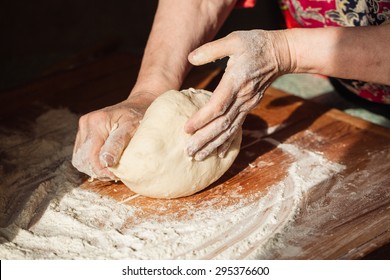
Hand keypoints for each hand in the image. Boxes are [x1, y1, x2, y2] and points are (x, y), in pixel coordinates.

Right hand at [72, 93, 154, 180]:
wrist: (136, 107)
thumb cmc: (138, 117)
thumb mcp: (132, 129)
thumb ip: (118, 144)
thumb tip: (106, 161)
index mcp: (96, 122)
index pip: (91, 156)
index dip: (102, 170)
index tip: (117, 174)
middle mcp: (85, 124)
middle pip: (82, 160)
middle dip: (98, 171)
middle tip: (115, 173)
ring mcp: (83, 129)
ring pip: (79, 160)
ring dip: (94, 168)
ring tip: (111, 168)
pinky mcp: (83, 134)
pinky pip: (81, 155)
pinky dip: (92, 163)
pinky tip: (106, 162)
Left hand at [184, 30, 291, 159]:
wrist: (279, 54)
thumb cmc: (254, 44)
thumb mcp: (234, 40)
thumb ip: (211, 50)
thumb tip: (191, 58)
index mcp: (236, 81)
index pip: (218, 106)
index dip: (202, 119)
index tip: (187, 129)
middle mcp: (243, 97)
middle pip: (223, 124)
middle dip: (205, 139)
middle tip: (189, 152)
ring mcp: (247, 104)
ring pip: (230, 129)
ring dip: (214, 145)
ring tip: (198, 156)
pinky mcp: (249, 107)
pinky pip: (237, 127)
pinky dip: (227, 141)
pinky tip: (219, 153)